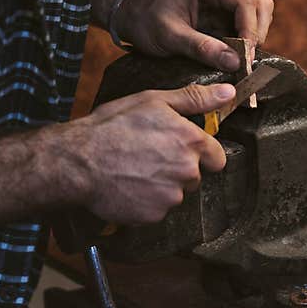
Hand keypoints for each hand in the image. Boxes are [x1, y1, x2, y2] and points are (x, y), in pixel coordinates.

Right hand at [55, 83, 235, 224]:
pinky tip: (128, 186)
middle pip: (194, 176)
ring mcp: (171, 197)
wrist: (78, 161)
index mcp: (191, 142)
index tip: (181, 150)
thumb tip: (228, 92)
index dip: (201, 154)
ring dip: (160, 186)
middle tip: (148, 156)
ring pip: (175, 194)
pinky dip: (145, 202)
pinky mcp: (154, 216)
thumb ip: (195, 98)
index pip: (217, 158)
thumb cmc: (112, 127)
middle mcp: (187, 172)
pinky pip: (157, 210)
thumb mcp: (154, 101)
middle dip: (177, 169)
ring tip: (134, 171)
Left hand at [115, 0, 274, 71]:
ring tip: (238, 58)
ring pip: (258, 11)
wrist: (131, 14)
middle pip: (259, 3)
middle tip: (245, 59)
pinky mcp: (223, 7)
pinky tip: (232, 54)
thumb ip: (202, 48)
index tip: (245, 56)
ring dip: (253, 36)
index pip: (245, 0)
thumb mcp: (169, 37)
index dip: (251, 29)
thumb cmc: (144, 20)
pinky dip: (245, 39)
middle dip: (257, 32)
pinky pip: (246, 21)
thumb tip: (235, 62)